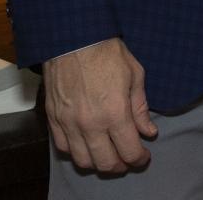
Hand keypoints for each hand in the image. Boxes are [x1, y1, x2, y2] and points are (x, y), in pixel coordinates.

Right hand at [43, 38, 157, 173]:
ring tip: (107, 154)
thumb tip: (149, 131)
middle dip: (121, 165)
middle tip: (127, 158)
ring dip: (98, 163)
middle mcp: (91, 124)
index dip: (140, 158)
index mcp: (115, 112)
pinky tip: (86, 144)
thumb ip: (140, 107)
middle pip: (106, 163)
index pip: (129, 151)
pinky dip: (76, 152)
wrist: (74, 37)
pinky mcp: (54, 118)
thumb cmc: (107, 51)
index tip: (144, 155)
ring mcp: (69, 123)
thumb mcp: (134, 74)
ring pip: (83, 161)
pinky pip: (63, 148)